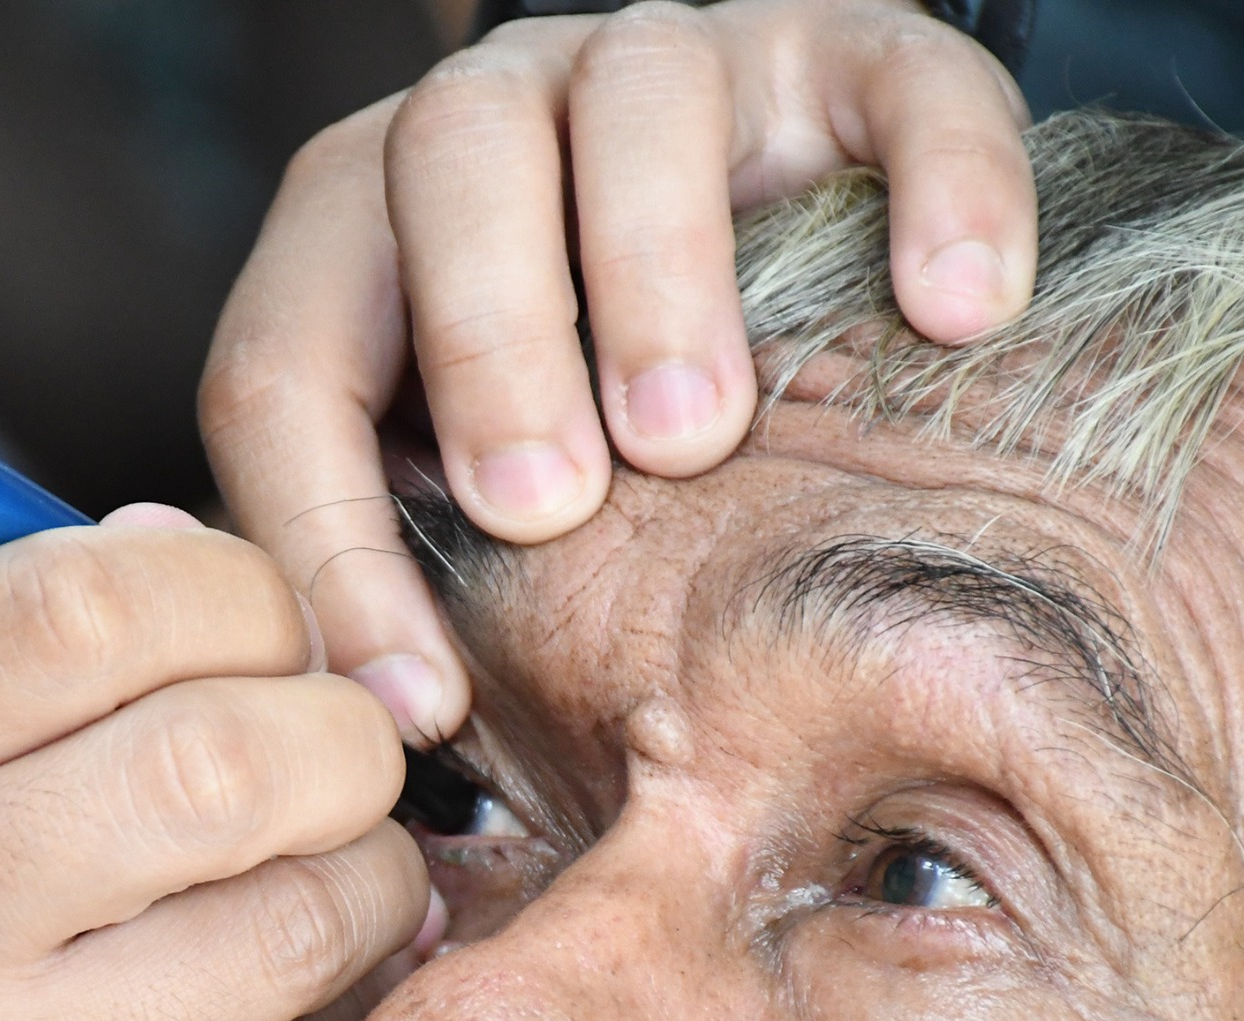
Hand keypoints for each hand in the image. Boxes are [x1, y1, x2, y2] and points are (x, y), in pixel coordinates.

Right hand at [0, 512, 429, 1020]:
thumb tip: (182, 543)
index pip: (79, 605)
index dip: (234, 587)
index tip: (266, 629)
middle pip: (228, 754)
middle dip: (348, 733)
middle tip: (348, 753)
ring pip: (297, 923)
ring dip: (370, 880)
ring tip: (340, 875)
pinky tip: (270, 1013)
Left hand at [202, 0, 1035, 742]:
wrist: (804, 253)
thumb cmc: (595, 430)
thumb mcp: (478, 495)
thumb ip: (413, 574)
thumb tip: (384, 730)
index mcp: (369, 230)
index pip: (288, 362)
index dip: (326, 540)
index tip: (419, 702)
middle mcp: (505, 113)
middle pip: (448, 157)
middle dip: (484, 342)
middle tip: (545, 508)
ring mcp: (679, 62)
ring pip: (641, 88)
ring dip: (656, 268)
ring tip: (696, 435)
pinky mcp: (854, 54)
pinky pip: (903, 81)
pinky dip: (939, 185)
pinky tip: (956, 314)